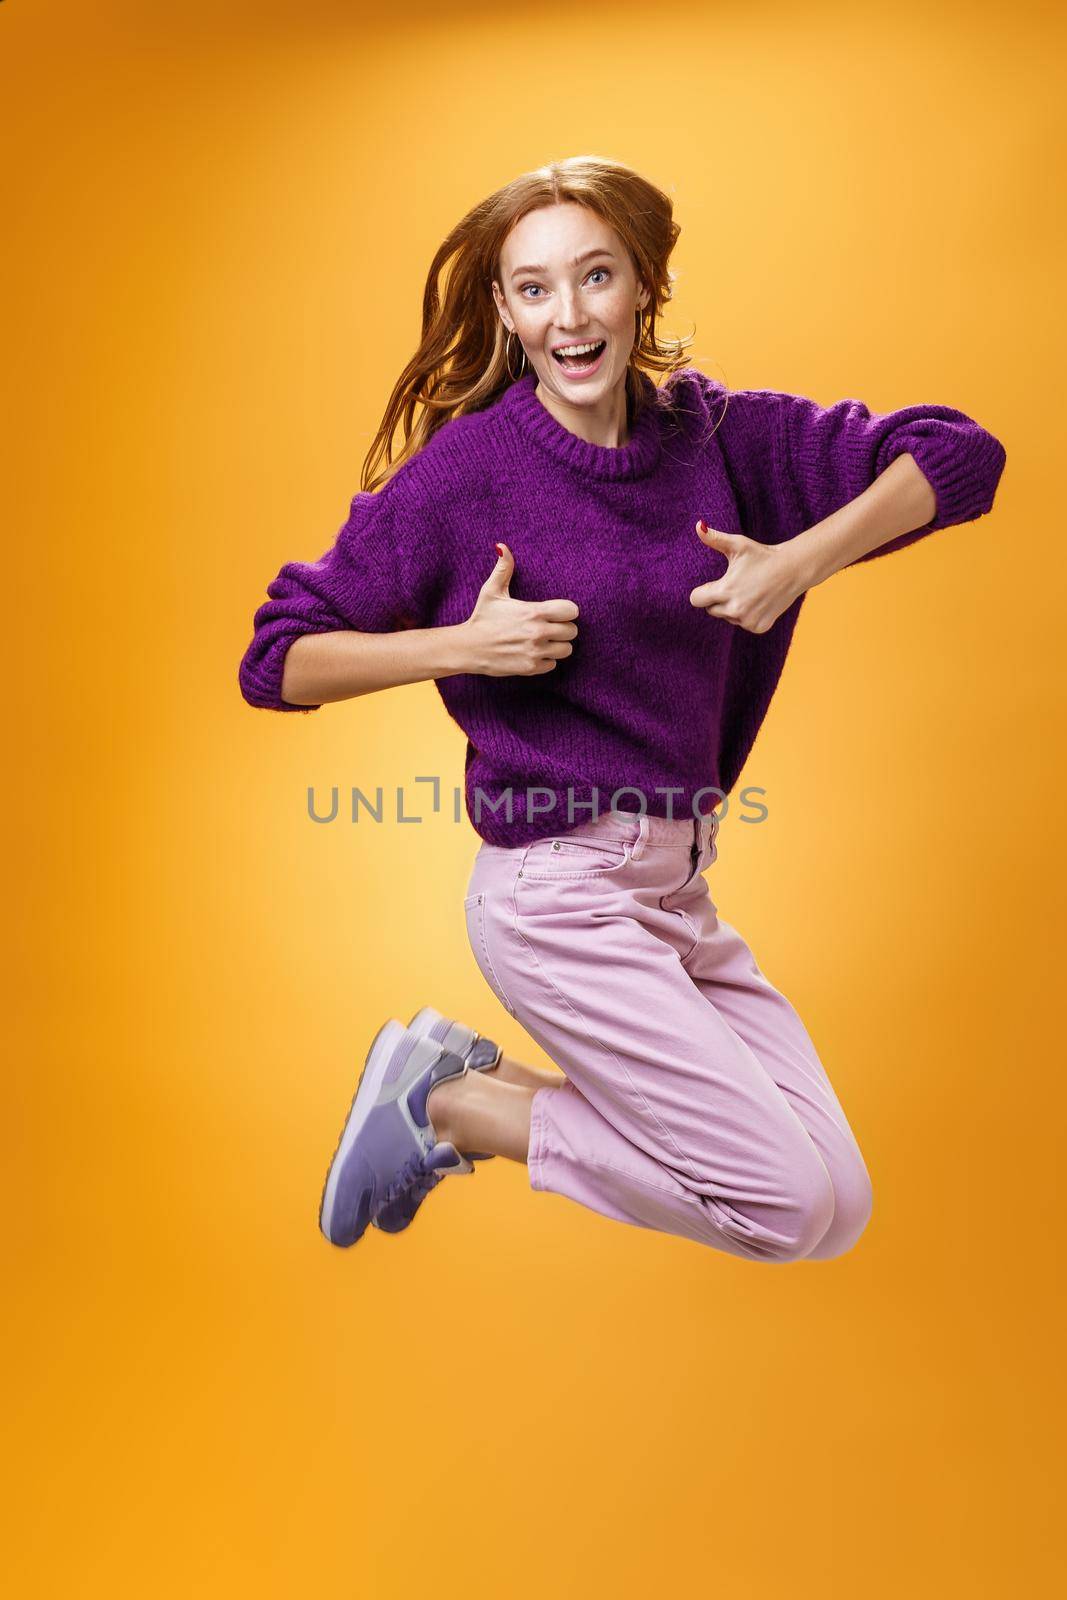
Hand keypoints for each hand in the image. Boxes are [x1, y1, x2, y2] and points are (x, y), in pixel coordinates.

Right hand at [459, 543, 579, 675]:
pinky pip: (553, 665)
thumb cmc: (482, 618)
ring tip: (544, 641)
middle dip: (563, 629)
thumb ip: (503, 569)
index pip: (571, 611)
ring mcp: (535, 652)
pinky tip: (533, 653)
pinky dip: (546, 661)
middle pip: (572, 631)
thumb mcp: (491, 591)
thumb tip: (502, 546)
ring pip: (566, 650)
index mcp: (534, 612)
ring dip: (557, 646)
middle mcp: (538, 632)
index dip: (567, 611)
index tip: (557, 613)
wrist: (468, 648)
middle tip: (549, 628)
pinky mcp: (531, 668)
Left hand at [689, 521, 804, 634]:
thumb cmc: (763, 555)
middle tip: (737, 585)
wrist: (794, 569)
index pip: (696, 599)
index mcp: (725, 590)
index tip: (714, 585)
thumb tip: (697, 525)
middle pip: (711, 610)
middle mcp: (735, 609)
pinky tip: (759, 601)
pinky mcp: (758, 627)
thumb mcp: (738, 545)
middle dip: (718, 599)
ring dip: (734, 608)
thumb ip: (715, 538)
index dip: (702, 592)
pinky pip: (743, 624)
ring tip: (750, 591)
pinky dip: (748, 615)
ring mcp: (747, 620)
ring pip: (728, 617)